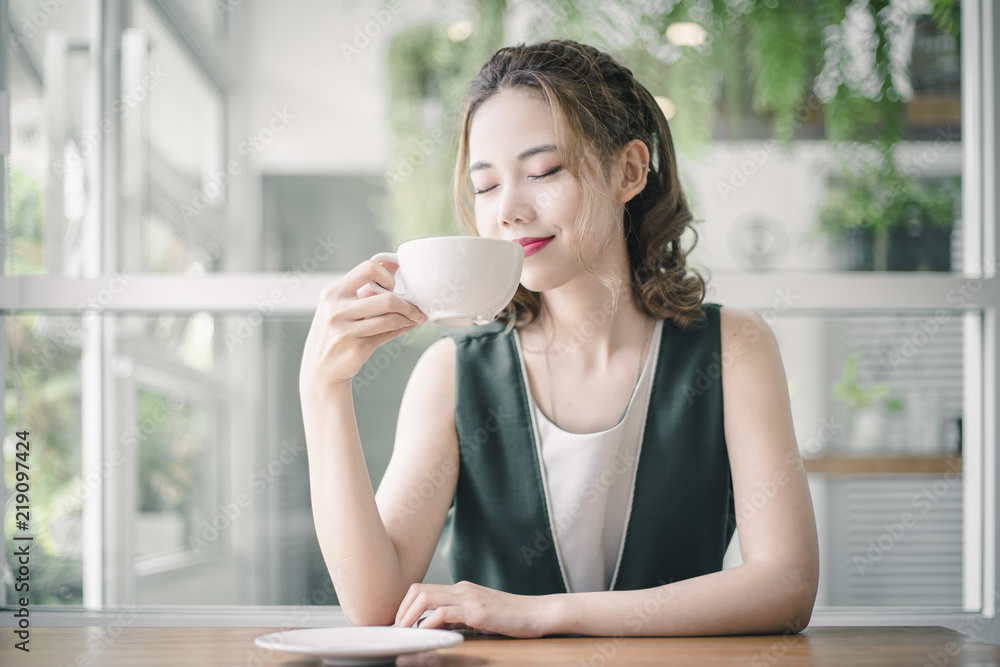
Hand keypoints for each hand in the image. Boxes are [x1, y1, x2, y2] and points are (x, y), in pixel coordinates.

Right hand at [299, 260, 426, 396]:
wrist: (320, 370)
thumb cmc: (334, 332)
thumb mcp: (341, 305)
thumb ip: (367, 285)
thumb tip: (393, 263)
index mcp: (333, 293)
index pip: (368, 269)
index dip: (386, 276)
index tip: (392, 286)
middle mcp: (336, 310)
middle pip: (386, 298)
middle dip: (408, 303)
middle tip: (416, 307)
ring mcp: (345, 330)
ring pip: (391, 318)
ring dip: (409, 317)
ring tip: (416, 317)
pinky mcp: (357, 348)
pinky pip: (389, 334)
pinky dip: (404, 328)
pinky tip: (410, 325)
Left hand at [394, 581, 555, 637]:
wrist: (537, 612)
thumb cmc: (511, 617)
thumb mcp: (478, 615)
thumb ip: (457, 618)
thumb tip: (434, 627)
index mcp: (461, 589)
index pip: (422, 589)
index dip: (405, 606)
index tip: (400, 623)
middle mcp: (462, 589)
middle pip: (418, 590)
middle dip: (401, 611)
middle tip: (397, 630)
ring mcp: (469, 598)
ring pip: (426, 597)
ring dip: (409, 616)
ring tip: (406, 632)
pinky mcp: (477, 612)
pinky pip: (445, 612)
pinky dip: (430, 622)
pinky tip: (427, 633)